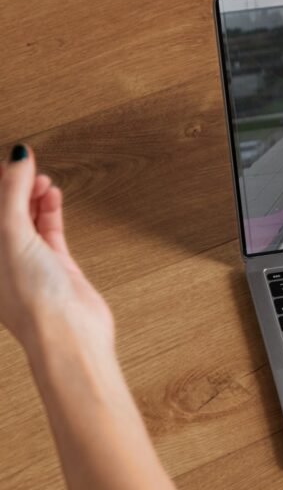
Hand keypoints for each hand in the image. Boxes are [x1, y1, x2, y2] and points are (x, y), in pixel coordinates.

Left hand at [0, 144, 114, 352]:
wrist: (68, 333)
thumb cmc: (31, 298)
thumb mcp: (10, 234)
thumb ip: (12, 194)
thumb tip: (18, 156)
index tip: (5, 159)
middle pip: (1, 212)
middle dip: (9, 186)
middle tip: (22, 164)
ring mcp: (26, 261)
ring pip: (25, 218)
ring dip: (30, 196)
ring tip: (39, 177)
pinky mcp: (54, 266)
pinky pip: (48, 230)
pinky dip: (49, 210)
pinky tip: (52, 195)